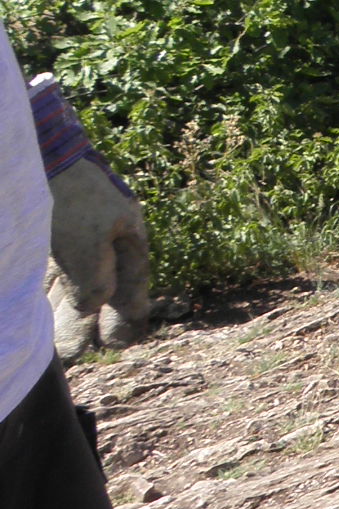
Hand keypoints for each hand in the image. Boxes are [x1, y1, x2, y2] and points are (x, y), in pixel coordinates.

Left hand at [49, 155, 150, 357]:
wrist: (43, 157)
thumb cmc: (72, 202)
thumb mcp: (90, 248)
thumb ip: (98, 283)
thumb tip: (93, 306)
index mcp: (127, 237)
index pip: (131, 284)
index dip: (126, 313)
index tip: (118, 342)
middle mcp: (105, 236)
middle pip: (101, 285)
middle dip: (89, 319)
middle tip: (82, 351)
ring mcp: (75, 232)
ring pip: (72, 279)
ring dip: (64, 309)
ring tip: (55, 340)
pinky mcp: (47, 229)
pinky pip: (49, 268)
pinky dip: (45, 290)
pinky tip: (37, 304)